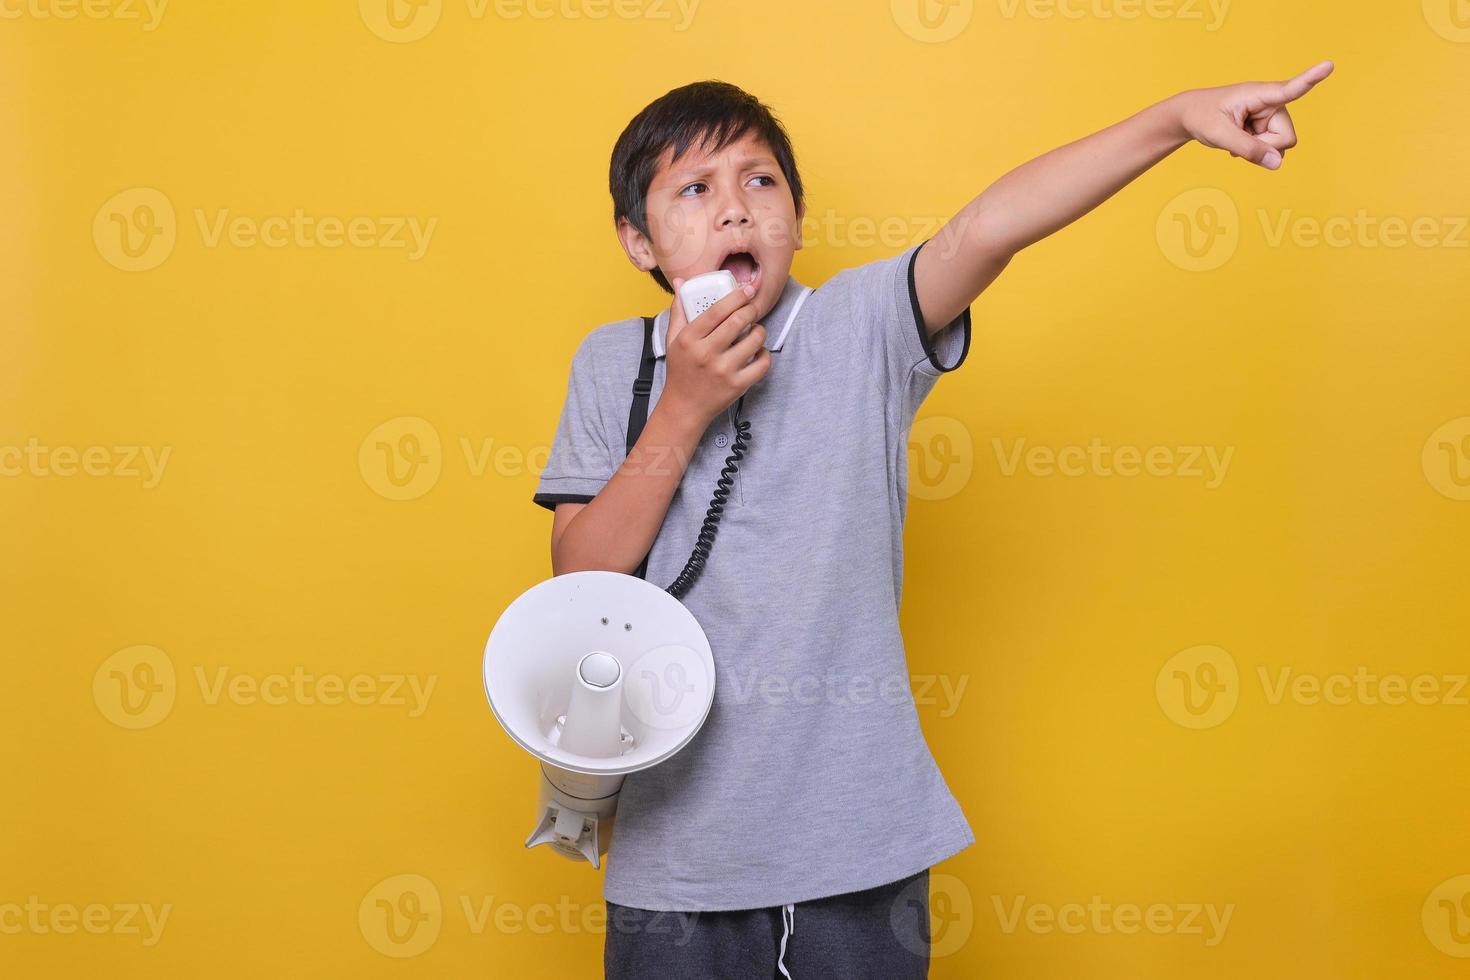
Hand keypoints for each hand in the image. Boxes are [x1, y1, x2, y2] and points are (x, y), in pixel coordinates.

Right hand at [659, 278, 770, 428]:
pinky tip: (757, 351)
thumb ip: (679, 311)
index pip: (717, 310)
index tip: (746, 289)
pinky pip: (762, 363)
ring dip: (759, 331)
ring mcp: (723, 371)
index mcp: (689, 339)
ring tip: (755, 330)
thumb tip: (682, 282)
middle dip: (751, 309)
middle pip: (738, 321)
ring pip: (754, 340)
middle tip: (752, 307)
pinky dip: (764, 354)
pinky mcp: (738, 385)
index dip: (736, 296)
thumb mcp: (672, 340)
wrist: (684, 407)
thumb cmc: (680, 370)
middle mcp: (706, 354)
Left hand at [1176, 60, 1333, 169]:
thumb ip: (1248, 150)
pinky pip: (1272, 148)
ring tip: (1237, 138)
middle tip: (1238, 140)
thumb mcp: (1220, 135)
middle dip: (1266, 146)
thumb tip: (1278, 164)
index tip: (1329, 64)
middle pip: (1287, 137)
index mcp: (1259, 94)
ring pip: (1280, 145)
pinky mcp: (1267, 125)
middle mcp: (1271, 103)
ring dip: (1260, 149)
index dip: (1311, 78)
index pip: (1290, 88)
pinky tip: (1239, 141)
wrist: (1189, 116)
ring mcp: (1270, 115)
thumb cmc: (1202, 117)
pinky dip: (1256, 150)